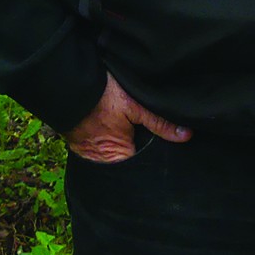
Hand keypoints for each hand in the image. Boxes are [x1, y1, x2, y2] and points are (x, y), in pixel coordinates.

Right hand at [65, 73, 191, 162]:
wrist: (70, 83)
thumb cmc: (101, 95)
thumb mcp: (135, 106)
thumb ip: (159, 123)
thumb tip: (185, 135)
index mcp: (116, 157)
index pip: (141, 171)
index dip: (154, 163)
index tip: (165, 157)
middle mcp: (101, 162)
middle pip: (128, 167)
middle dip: (141, 160)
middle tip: (153, 146)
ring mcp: (89, 155)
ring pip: (115, 160)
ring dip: (125, 152)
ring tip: (136, 139)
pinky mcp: (82, 146)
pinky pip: (102, 152)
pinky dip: (111, 146)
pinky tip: (119, 136)